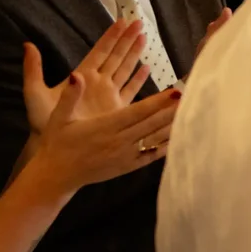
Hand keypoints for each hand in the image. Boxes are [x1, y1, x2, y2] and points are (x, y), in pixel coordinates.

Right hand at [22, 41, 182, 195]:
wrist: (56, 175)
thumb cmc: (56, 144)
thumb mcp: (58, 118)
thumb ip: (70, 97)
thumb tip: (76, 75)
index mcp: (105, 127)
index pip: (138, 112)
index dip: (158, 101)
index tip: (176, 91)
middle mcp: (119, 141)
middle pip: (153, 123)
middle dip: (173, 109)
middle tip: (194, 96)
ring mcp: (126, 155)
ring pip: (156, 138)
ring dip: (175, 125)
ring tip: (194, 112)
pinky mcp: (129, 166)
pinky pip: (152, 155)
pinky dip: (168, 145)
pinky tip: (183, 137)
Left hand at [23, 22, 150, 132]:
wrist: (54, 143)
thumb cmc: (44, 120)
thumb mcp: (34, 92)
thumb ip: (33, 69)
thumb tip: (28, 45)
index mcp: (82, 75)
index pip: (100, 51)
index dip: (111, 36)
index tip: (122, 21)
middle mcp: (98, 82)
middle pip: (116, 56)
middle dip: (127, 39)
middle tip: (138, 22)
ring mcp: (108, 94)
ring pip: (125, 69)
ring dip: (134, 54)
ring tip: (144, 38)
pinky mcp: (117, 108)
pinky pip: (131, 90)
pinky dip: (139, 79)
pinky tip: (146, 69)